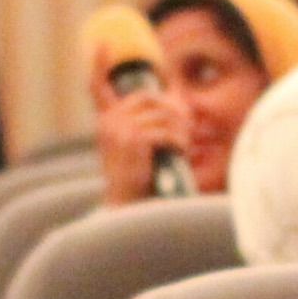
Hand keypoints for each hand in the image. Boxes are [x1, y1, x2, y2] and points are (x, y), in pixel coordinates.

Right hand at [93, 86, 190, 204]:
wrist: (124, 202)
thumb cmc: (134, 175)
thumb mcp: (134, 143)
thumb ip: (146, 122)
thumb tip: (175, 100)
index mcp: (108, 119)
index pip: (141, 96)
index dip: (165, 100)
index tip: (181, 112)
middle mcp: (110, 120)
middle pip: (151, 99)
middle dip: (173, 110)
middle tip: (188, 125)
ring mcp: (119, 129)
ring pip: (161, 115)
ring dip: (179, 129)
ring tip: (184, 143)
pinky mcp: (132, 140)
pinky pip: (164, 132)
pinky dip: (178, 141)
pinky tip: (181, 151)